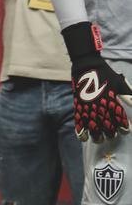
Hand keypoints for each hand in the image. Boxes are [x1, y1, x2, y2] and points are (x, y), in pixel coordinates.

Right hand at [63, 22, 131, 141]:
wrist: (87, 65)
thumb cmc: (105, 74)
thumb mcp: (121, 84)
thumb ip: (129, 97)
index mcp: (112, 102)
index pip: (121, 122)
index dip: (124, 128)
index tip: (125, 129)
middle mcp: (101, 108)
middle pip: (108, 130)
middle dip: (112, 134)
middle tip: (113, 133)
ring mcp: (88, 108)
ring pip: (94, 130)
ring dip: (98, 137)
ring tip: (100, 139)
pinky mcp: (78, 107)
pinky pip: (78, 124)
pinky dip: (81, 133)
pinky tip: (84, 138)